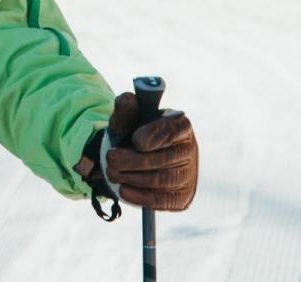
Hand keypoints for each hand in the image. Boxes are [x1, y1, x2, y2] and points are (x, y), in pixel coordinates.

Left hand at [104, 91, 197, 211]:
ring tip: (111, 173)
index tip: (136, 140)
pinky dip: (141, 197)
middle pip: (165, 158)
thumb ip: (126, 109)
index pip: (174, 128)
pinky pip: (163, 200)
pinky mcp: (182, 196)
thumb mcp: (126, 120)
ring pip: (163, 180)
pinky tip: (123, 190)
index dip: (156, 135)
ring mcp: (188, 174)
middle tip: (111, 159)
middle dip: (134, 160)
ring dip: (133, 178)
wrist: (134, 158)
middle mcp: (189, 149)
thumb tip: (128, 99)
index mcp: (180, 124)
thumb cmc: (132, 133)